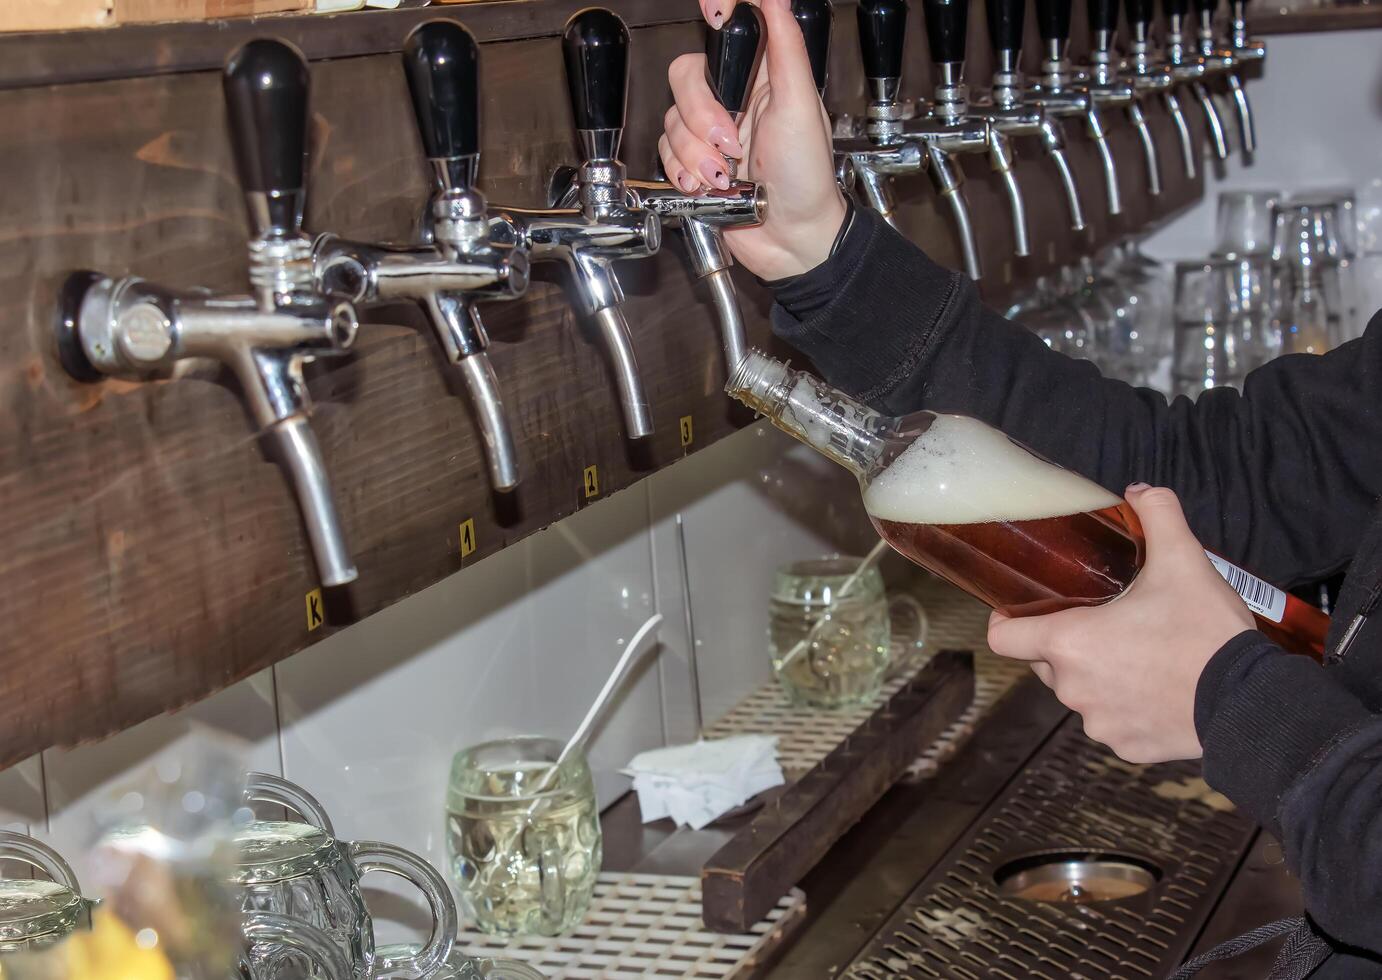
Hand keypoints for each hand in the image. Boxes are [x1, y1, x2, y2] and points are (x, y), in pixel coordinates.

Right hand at [663, 0, 846, 280]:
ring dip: (695, 155)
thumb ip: (786, 47)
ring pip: (672, 120)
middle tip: (729, 144)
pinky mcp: (694, 163)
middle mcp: (733, 99)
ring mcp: (711, 133)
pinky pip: (666, 154)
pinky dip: (683, 173)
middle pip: (686, 78)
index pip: (728, 30)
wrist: (792, 240)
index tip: (714, 13)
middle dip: (701, 117)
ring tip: (724, 176)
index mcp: (762, 76)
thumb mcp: (801, 106)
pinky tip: (708, 187)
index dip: (716, 14)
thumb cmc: (807, 179)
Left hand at [986, 485, 1255, 763]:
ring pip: (1080, 693)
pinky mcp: (1126, 748)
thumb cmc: (1207, 633)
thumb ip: (1158, 516)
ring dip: (1098, 675)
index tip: (1024, 609)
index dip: (1007, 621)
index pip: (1003, 638)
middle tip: (1103, 622)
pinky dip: (1127, 706)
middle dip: (1065, 643)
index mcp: (1069, 644)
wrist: (1251, 703)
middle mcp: (1073, 689)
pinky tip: (1157, 687)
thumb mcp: (1183, 561)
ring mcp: (1099, 722)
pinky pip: (1113, 721)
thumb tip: (1140, 492)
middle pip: (1044, 662)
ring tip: (1137, 654)